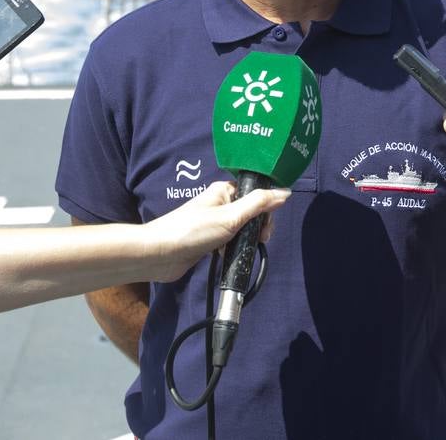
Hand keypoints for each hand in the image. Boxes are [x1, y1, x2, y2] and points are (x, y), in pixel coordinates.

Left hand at [146, 181, 290, 282]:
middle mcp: (220, 203)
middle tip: (258, 240)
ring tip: (242, 249)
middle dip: (258, 227)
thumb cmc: (193, 230)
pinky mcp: (209, 240)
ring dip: (245, 239)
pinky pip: (230, 241)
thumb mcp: (231, 216)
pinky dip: (233, 248)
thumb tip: (285, 192)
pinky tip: (230, 255)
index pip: (255, 193)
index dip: (266, 208)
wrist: (160, 254)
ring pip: (241, 228)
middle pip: (251, 212)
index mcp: (224, 190)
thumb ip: (259, 204)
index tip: (266, 225)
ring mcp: (214, 222)